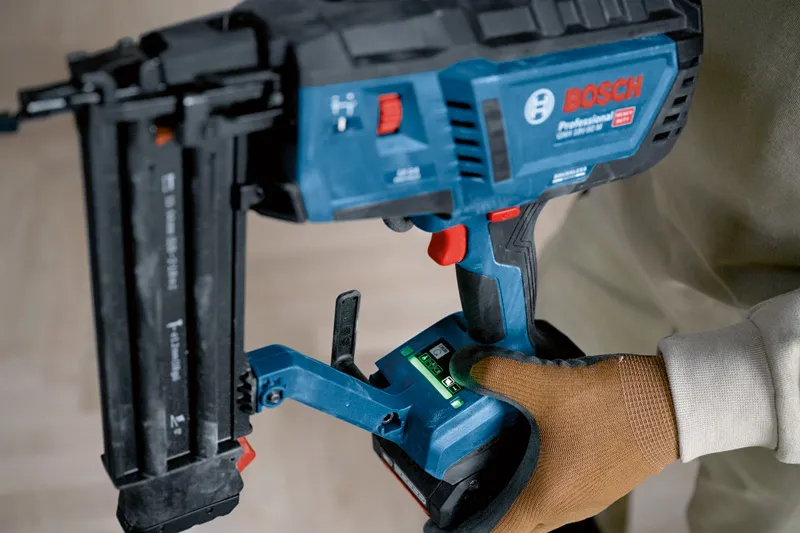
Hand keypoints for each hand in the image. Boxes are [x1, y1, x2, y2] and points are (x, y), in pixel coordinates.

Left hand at [427, 341, 677, 532]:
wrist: (674, 404)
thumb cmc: (615, 406)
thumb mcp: (546, 385)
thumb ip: (499, 374)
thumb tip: (464, 366)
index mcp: (546, 497)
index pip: (496, 531)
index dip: (466, 524)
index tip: (444, 513)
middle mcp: (564, 507)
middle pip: (514, 520)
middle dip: (485, 505)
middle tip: (460, 478)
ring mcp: (586, 497)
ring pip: (536, 506)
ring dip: (512, 489)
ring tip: (488, 458)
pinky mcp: (600, 480)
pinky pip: (556, 490)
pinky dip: (536, 477)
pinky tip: (529, 443)